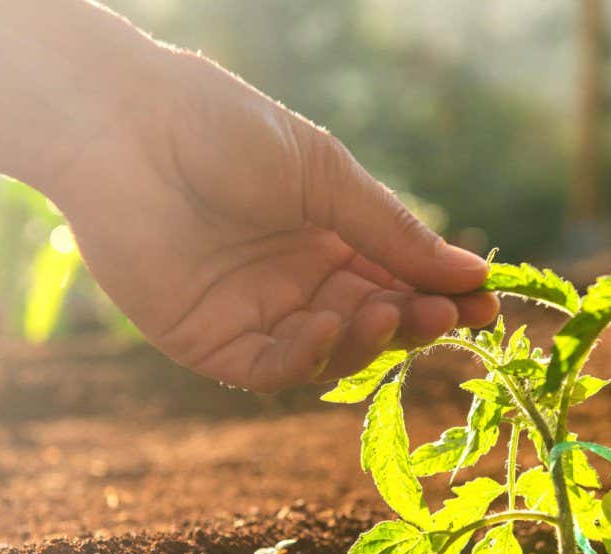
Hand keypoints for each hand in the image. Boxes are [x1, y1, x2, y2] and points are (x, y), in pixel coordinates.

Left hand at [47, 48, 498, 392]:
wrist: (126, 127)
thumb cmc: (224, 132)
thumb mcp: (327, 178)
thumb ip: (393, 234)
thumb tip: (475, 274)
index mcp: (327, 237)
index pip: (397, 282)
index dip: (440, 296)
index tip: (485, 306)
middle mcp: (295, 282)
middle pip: (370, 325)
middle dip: (413, 323)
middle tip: (447, 318)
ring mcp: (253, 315)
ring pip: (328, 355)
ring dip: (365, 341)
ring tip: (386, 311)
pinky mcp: (207, 342)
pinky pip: (270, 369)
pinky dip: (304, 358)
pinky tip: (322, 326)